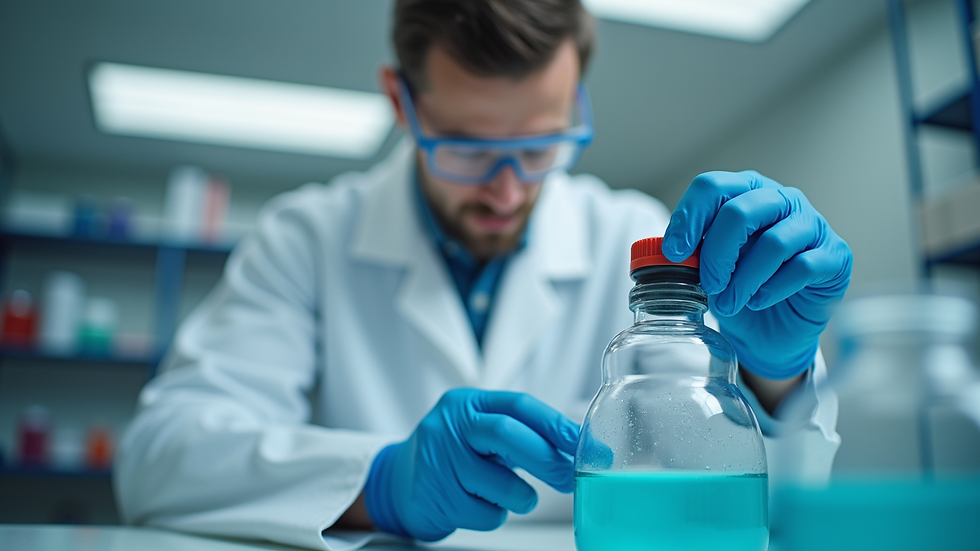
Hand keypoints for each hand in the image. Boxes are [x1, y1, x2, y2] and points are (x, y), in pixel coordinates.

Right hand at [364, 389, 578, 540]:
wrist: (399, 482)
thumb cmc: (456, 456)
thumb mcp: (483, 433)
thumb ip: (524, 435)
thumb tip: (581, 450)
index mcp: (468, 403)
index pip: (519, 406)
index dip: (556, 426)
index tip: (585, 445)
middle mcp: (449, 425)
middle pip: (506, 434)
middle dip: (546, 459)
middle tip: (568, 477)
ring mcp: (438, 460)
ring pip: (501, 484)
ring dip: (520, 497)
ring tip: (512, 494)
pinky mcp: (435, 496)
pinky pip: (486, 514)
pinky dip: (494, 515)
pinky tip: (478, 503)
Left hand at [662, 171, 851, 379]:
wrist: (770, 329)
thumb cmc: (737, 288)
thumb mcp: (706, 267)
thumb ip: (690, 252)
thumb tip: (665, 252)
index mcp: (744, 192)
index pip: (712, 187)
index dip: (689, 217)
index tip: (673, 252)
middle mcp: (780, 200)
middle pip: (741, 211)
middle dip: (717, 253)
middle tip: (708, 284)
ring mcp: (811, 225)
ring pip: (774, 242)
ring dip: (744, 279)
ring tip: (729, 303)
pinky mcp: (835, 255)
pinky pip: (803, 267)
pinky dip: (773, 288)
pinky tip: (759, 300)